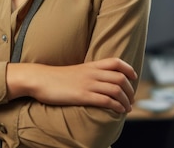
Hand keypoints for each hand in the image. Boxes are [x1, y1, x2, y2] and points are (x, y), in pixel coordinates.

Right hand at [7, 58, 136, 112]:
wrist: (40, 79)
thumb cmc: (55, 78)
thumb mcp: (76, 71)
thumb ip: (88, 74)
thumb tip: (98, 82)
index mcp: (91, 65)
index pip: (116, 62)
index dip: (128, 69)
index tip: (133, 78)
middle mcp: (92, 73)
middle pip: (120, 78)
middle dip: (130, 90)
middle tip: (131, 99)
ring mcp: (88, 84)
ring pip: (116, 90)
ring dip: (126, 100)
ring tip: (127, 108)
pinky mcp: (83, 95)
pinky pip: (106, 100)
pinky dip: (116, 106)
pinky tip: (118, 111)